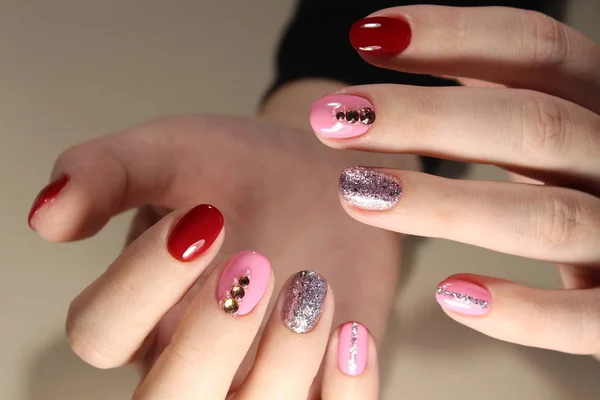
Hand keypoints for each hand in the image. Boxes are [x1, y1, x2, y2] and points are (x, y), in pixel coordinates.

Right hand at [28, 101, 413, 391]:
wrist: (323, 181)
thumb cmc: (242, 168)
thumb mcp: (174, 152)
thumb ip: (110, 172)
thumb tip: (48, 214)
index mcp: (140, 310)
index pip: (100, 332)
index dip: (140, 280)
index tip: (203, 217)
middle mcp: (191, 357)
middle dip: (207, 339)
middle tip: (252, 264)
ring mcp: (256, 377)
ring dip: (283, 362)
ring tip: (312, 287)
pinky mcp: (318, 382)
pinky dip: (346, 392)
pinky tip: (352, 331)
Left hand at [310, 5, 599, 356]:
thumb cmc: (585, 191)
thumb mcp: (549, 131)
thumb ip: (491, 92)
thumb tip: (395, 41)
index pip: (536, 51)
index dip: (454, 35)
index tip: (368, 36)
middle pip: (533, 123)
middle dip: (425, 118)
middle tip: (332, 118)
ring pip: (547, 217)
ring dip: (445, 205)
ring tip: (353, 194)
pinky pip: (583, 319)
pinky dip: (521, 311)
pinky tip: (450, 295)